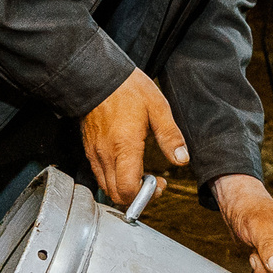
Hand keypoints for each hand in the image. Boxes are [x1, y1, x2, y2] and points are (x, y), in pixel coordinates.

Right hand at [80, 69, 186, 205]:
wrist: (96, 75)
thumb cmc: (127, 88)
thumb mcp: (157, 107)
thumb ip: (170, 136)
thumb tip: (182, 159)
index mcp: (125, 146)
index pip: (128, 189)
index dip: (146, 195)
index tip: (159, 183)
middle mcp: (106, 155)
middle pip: (117, 196)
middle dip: (137, 196)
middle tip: (153, 182)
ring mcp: (95, 154)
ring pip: (106, 188)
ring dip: (125, 188)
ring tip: (141, 174)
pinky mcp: (89, 150)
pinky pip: (99, 175)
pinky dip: (114, 179)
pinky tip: (127, 165)